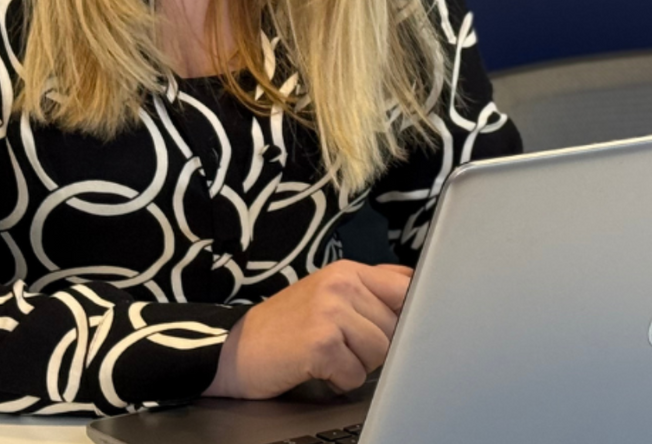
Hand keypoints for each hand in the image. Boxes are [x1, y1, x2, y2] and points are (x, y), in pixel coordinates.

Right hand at [204, 261, 413, 398]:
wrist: (235, 351)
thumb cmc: (286, 327)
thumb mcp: (328, 294)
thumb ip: (371, 287)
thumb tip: (416, 284)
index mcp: (347, 271)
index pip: (406, 287)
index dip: (409, 314)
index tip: (398, 327)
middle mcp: (341, 285)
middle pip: (396, 326)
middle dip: (377, 346)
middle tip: (343, 346)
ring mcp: (330, 313)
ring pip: (381, 352)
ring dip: (358, 365)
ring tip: (330, 356)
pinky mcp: (321, 344)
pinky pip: (357, 375)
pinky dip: (340, 381)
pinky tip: (319, 369)